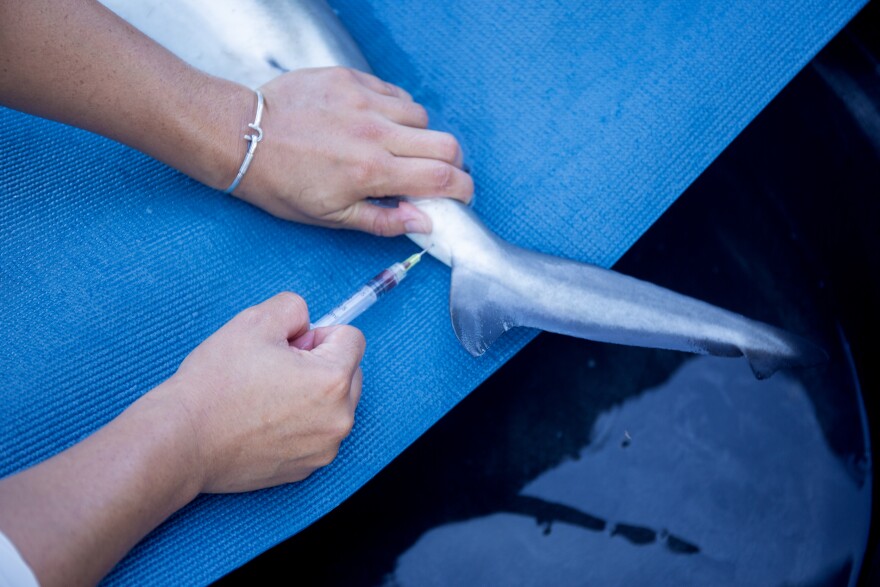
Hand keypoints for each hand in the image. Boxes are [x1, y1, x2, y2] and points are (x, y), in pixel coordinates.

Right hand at [157, 292, 364, 492]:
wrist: (182, 440)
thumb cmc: (216, 383)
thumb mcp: (255, 320)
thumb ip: (295, 308)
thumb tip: (307, 325)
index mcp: (334, 380)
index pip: (352, 338)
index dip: (317, 334)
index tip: (288, 345)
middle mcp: (339, 418)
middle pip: (349, 372)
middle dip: (320, 363)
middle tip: (274, 369)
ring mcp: (324, 448)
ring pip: (334, 404)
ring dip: (312, 394)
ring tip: (266, 395)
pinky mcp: (307, 468)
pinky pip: (317, 433)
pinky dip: (300, 423)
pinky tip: (263, 421)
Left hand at [231, 67, 473, 235]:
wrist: (243, 137)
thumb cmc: (281, 182)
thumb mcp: (330, 216)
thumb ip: (383, 221)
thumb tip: (423, 223)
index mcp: (371, 172)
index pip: (443, 178)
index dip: (463, 190)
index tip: (461, 196)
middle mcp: (375, 132)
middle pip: (446, 144)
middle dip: (450, 165)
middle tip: (434, 175)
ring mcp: (364, 100)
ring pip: (421, 117)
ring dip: (419, 137)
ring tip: (395, 148)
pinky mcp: (351, 79)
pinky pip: (394, 93)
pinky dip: (395, 112)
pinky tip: (375, 124)